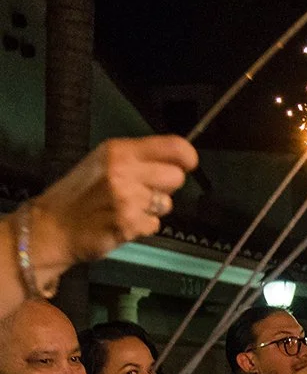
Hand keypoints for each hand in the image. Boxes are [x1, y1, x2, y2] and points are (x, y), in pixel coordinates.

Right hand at [31, 136, 197, 267]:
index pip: (176, 147)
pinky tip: (121, 222)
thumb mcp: (104, 163)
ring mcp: (127, 198)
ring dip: (152, 208)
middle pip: (177, 177)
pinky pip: (155, 224)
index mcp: (119, 150)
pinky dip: (142, 226)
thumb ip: (138, 160)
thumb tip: (178, 162)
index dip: (187, 158)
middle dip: (165, 187)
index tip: (185, 165)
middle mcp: (124, 170)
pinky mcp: (129, 224)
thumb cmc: (80, 193)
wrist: (52, 226)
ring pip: (167, 203)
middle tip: (142, 191)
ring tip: (126, 208)